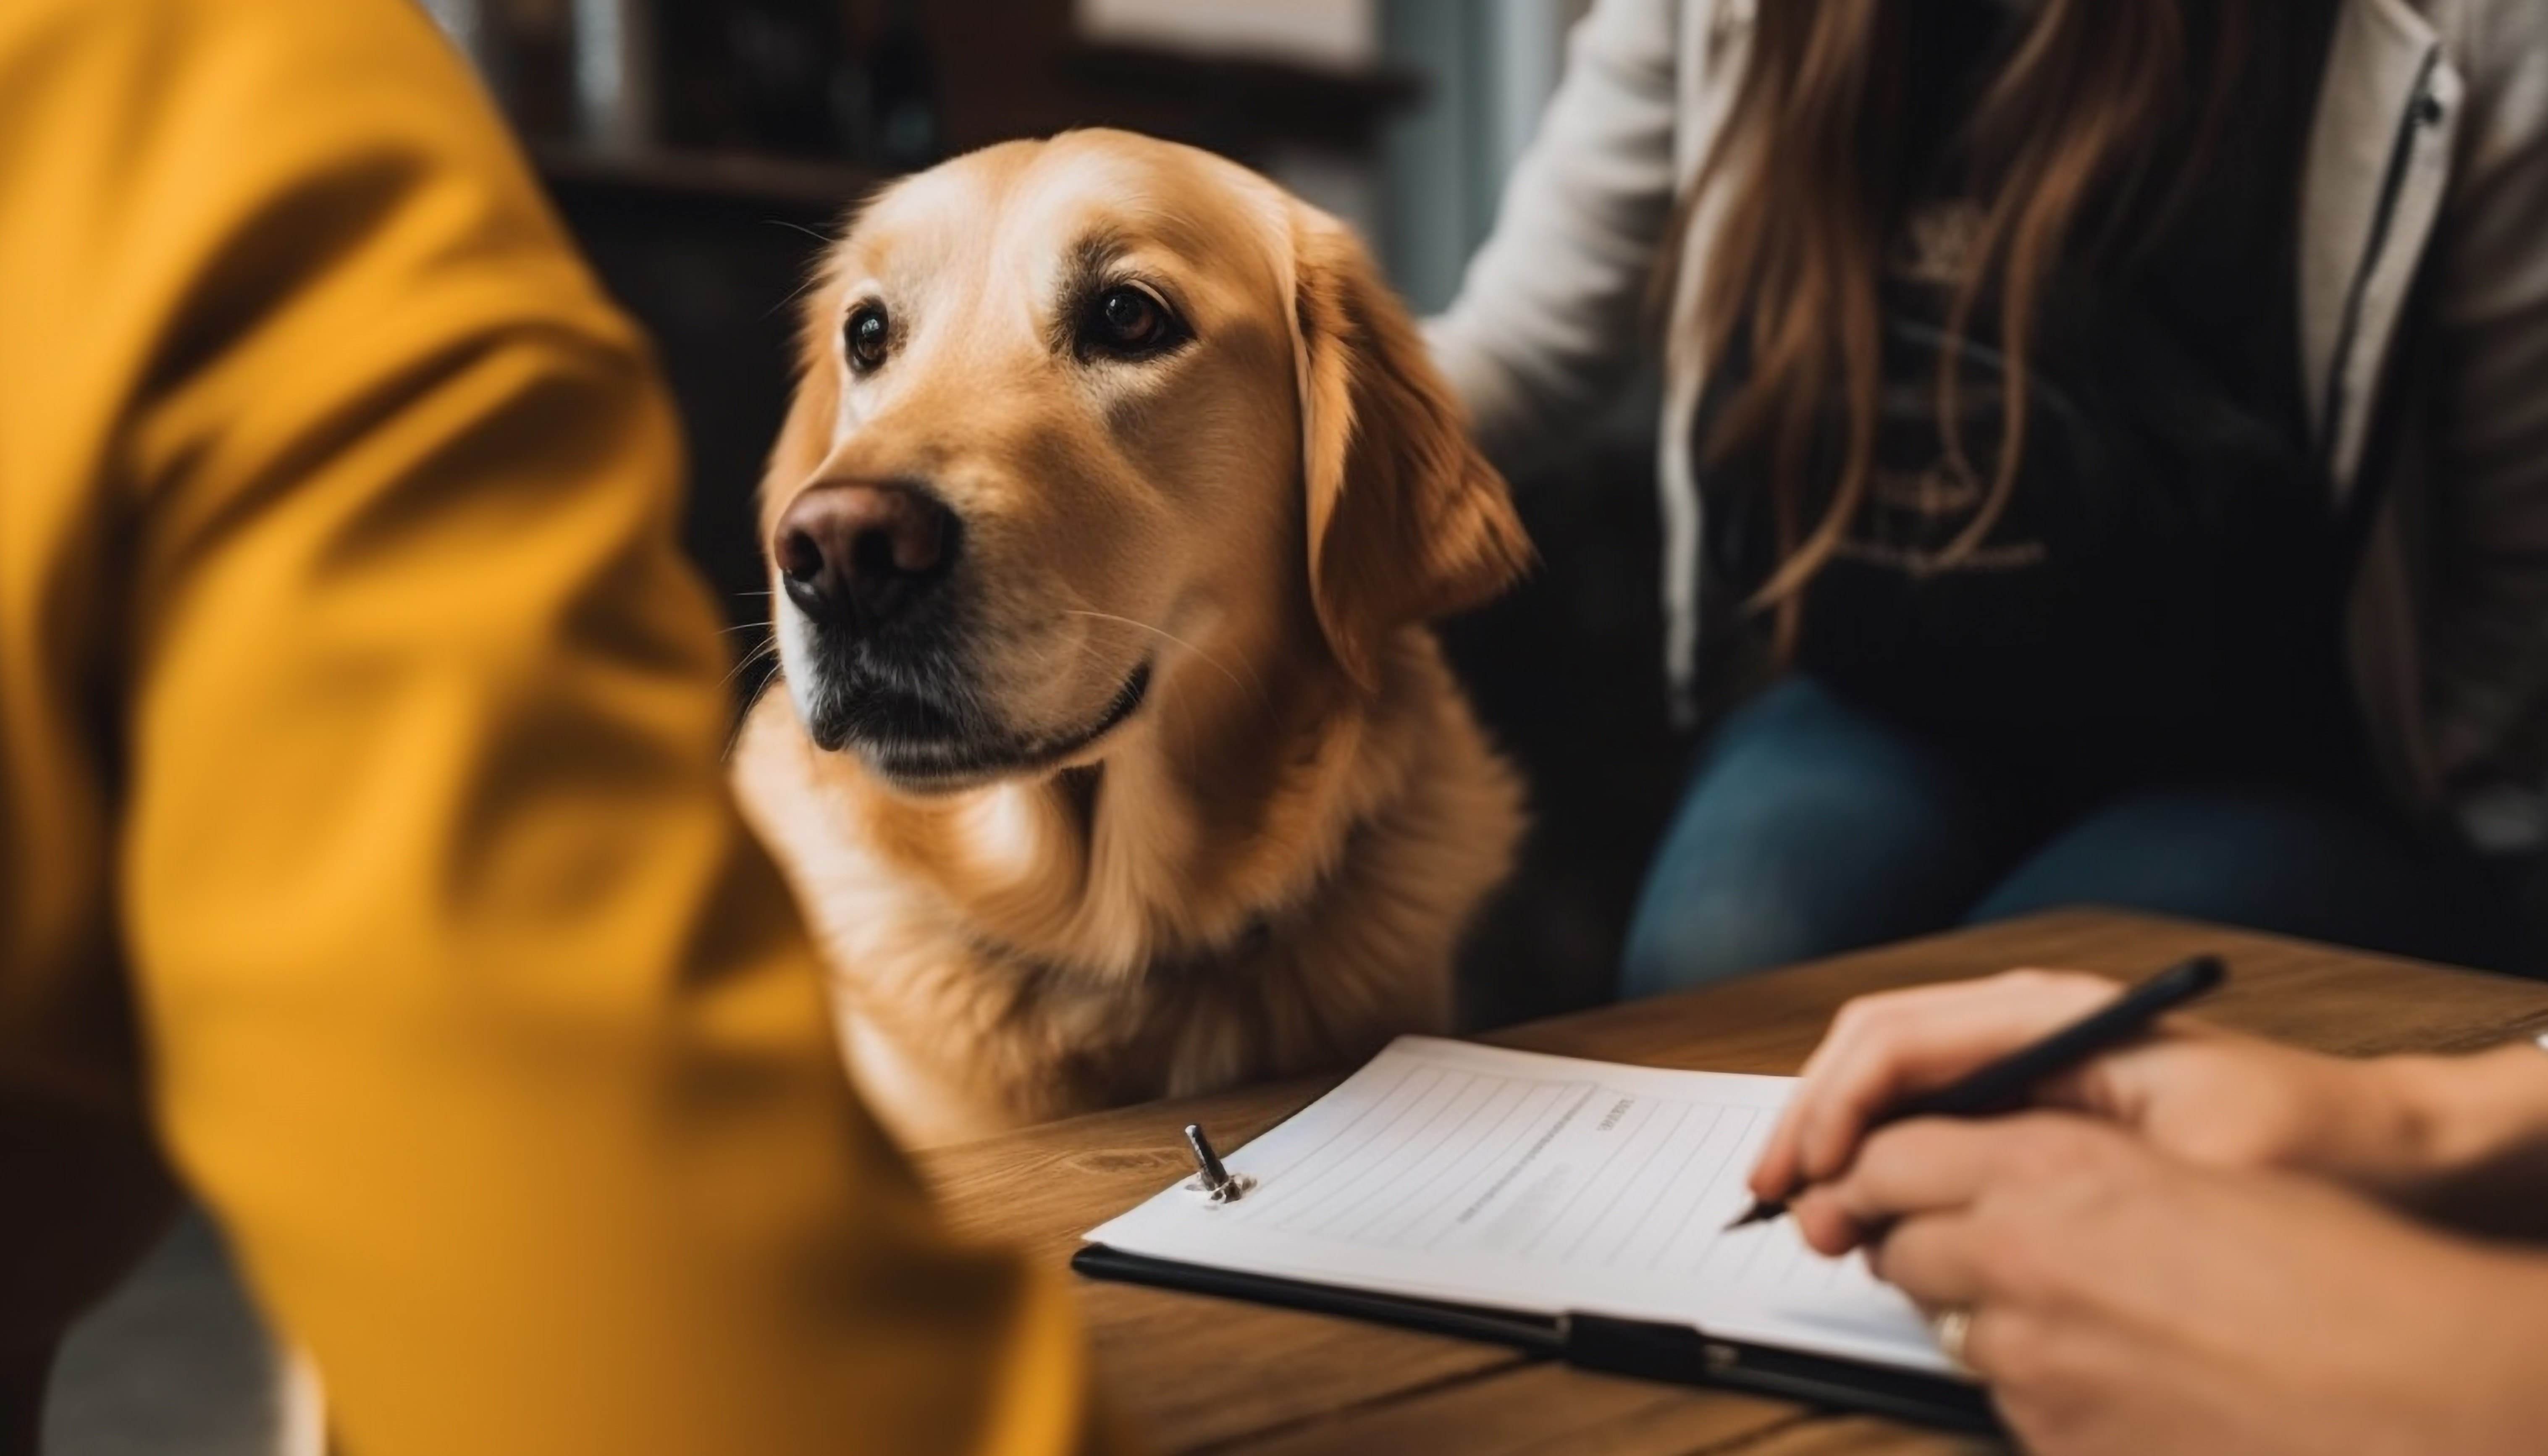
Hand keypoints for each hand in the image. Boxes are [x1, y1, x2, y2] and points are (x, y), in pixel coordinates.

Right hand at [1749, 969, 2433, 1224]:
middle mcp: (2027, 1016)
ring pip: (1884, 1067)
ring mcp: (2026, 1046)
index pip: (1896, 1041)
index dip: (1833, 1111)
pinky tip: (1860, 1193)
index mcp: (2054, 1015)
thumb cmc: (2302, 1144)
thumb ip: (2075, 1167)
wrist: (2381, 1143)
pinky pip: (1923, 1097)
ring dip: (1831, 1131)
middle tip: (1775, 1201)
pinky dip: (1874, 1140)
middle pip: (1870, 1044)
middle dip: (1808, 1118)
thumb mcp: (2197, 1163)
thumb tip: (1953, 1188)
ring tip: (1805, 1207)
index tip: (1808, 1184)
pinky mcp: (2033, 1085)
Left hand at [1815, 1115, 2547, 1455]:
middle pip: (1897, 1245)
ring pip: (1952, 1329)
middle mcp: (2017, 1252)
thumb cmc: (2323, 1272)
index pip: (1890, 1155)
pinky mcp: (2049, 1434)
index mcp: (2053, 1166)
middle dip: (1915, 1244)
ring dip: (1989, 1321)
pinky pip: (2008, 1402)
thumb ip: (2061, 1173)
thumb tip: (1979, 1184)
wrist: (2401, 1386)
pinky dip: (2043, 1389)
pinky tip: (2122, 1378)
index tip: (1863, 1180)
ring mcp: (2028, 1353)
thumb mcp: (2177, 1172)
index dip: (1872, 1169)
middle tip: (1958, 1248)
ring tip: (2085, 1319)